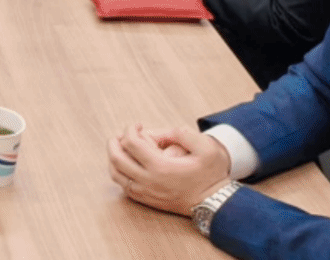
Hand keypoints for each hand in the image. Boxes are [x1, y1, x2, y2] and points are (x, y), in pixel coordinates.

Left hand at [107, 123, 232, 215]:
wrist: (216, 203)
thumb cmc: (212, 175)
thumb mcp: (207, 148)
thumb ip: (186, 134)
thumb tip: (167, 131)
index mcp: (161, 167)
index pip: (131, 143)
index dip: (130, 129)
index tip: (138, 125)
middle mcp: (149, 181)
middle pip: (117, 159)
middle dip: (114, 143)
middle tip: (120, 135)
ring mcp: (146, 193)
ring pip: (117, 175)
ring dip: (113, 159)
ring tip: (120, 148)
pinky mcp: (148, 201)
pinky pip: (124, 187)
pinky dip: (120, 173)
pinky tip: (126, 165)